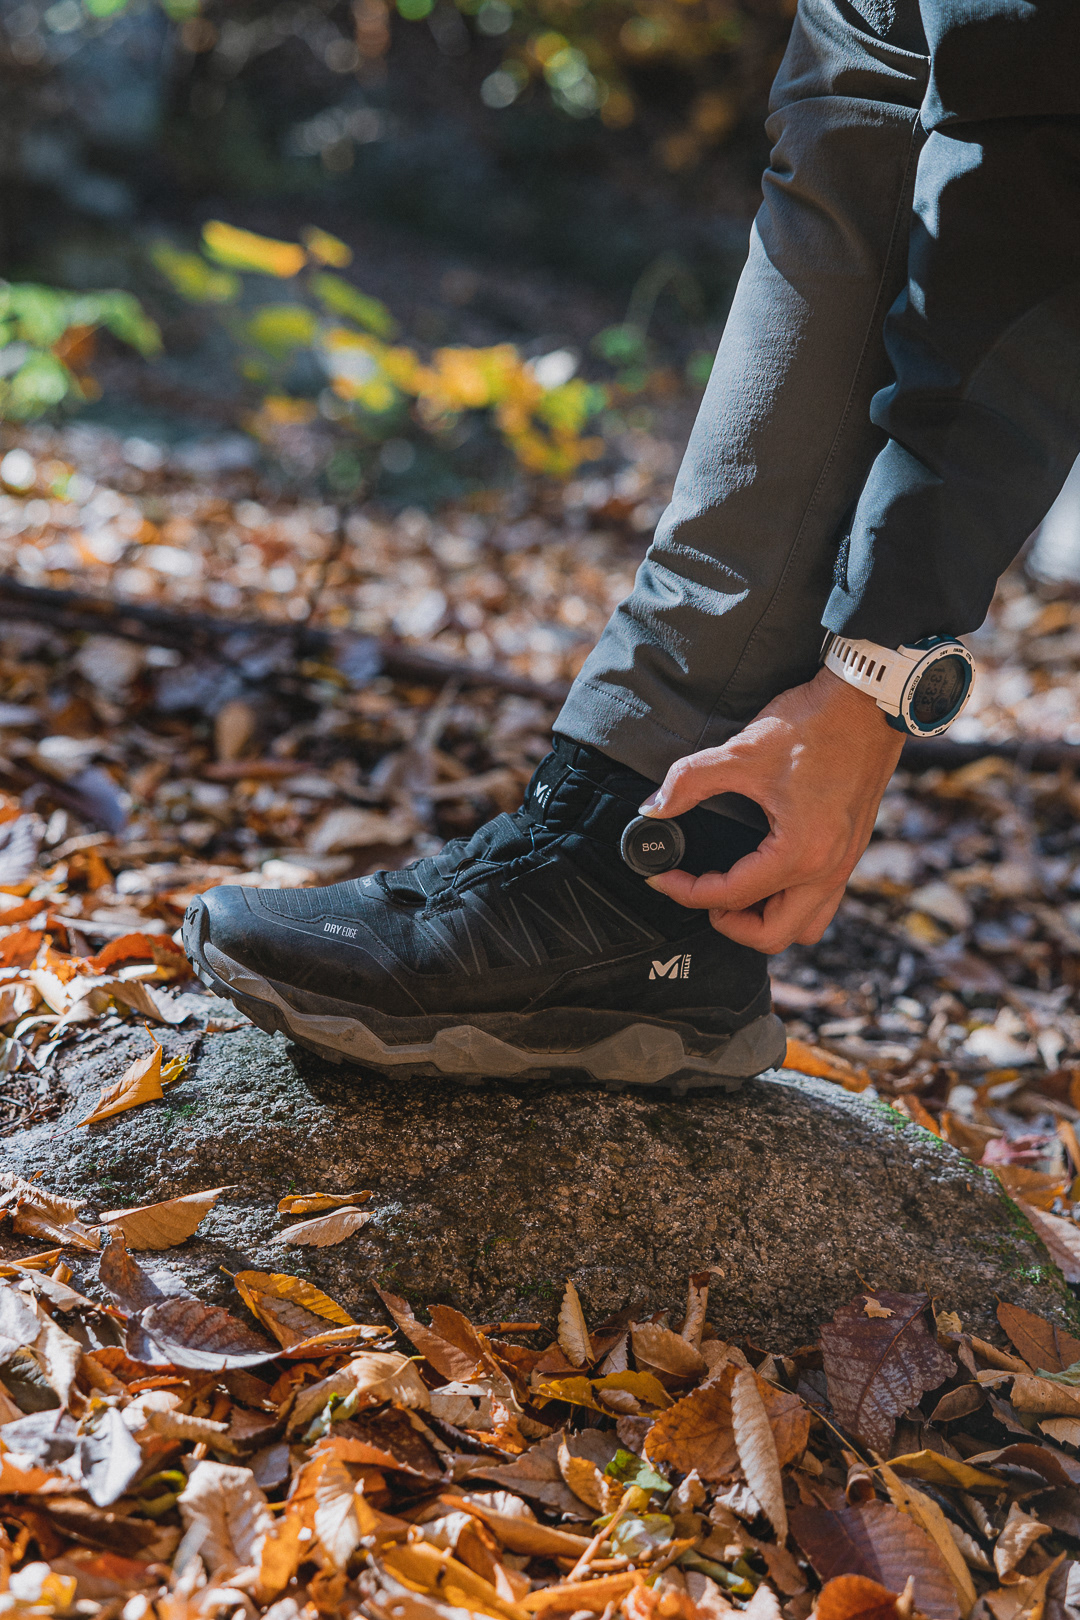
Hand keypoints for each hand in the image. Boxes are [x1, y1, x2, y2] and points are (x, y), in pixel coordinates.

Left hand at [639, 667, 904, 951]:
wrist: (868, 703)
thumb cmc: (812, 725)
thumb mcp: (741, 751)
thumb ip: (689, 782)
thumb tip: (654, 807)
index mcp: (800, 852)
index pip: (732, 896)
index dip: (686, 892)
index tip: (662, 878)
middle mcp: (828, 869)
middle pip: (773, 935)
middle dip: (729, 923)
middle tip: (699, 892)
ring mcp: (845, 863)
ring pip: (805, 926)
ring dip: (765, 920)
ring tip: (734, 891)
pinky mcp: (851, 851)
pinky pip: (821, 902)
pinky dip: (790, 903)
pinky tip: (766, 874)